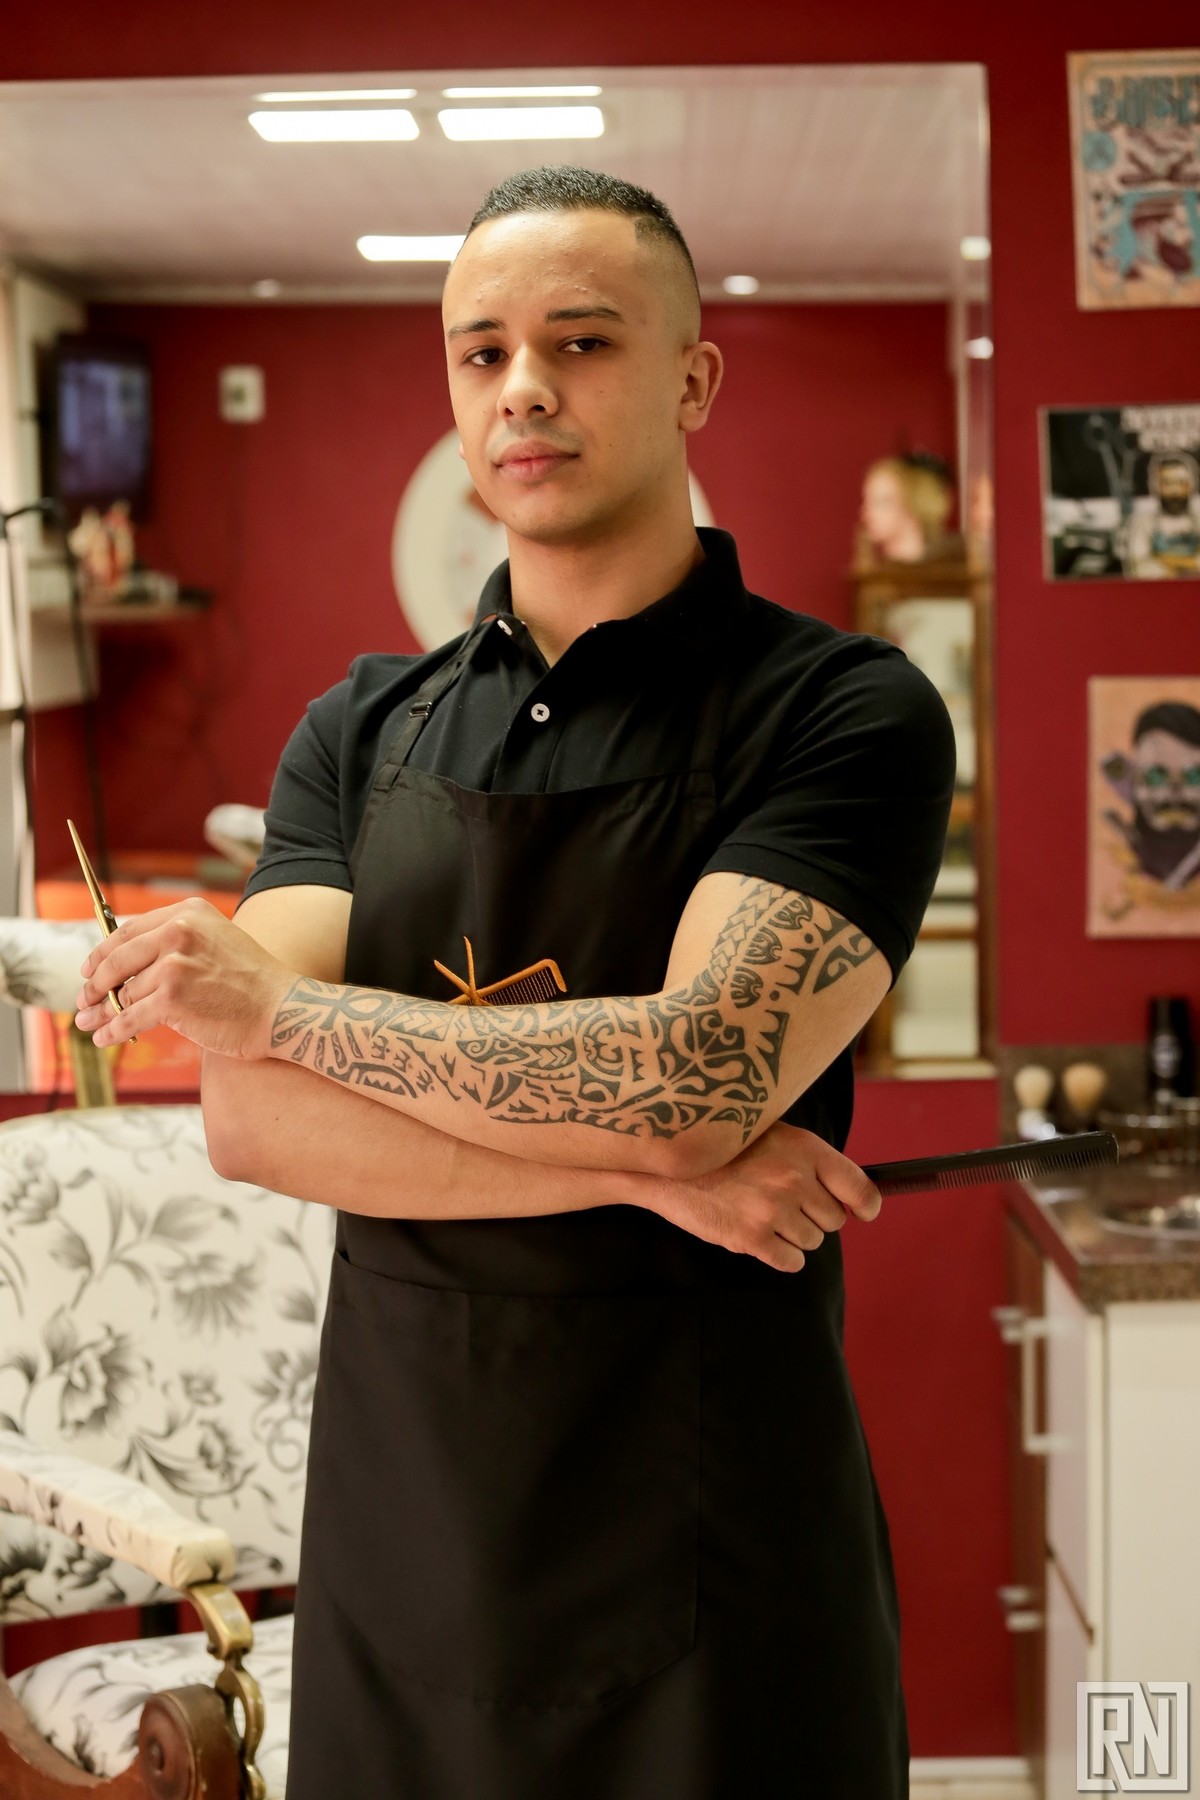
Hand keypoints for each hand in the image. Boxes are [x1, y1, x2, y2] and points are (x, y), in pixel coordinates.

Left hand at [74, 898, 293, 1059]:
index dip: (103, 951)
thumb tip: (127, 967)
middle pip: (117, 959)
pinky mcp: (170, 999)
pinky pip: (129, 1018)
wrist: (283, 1009)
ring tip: (90, 1023)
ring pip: (124, 992)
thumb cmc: (253, 983)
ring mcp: (173, 965)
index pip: (129, 930)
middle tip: (84, 999)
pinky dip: (113, 1031)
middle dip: (95, 983)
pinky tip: (104, 1038)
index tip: (90, 968)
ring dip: (104, 1012)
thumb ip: (176, 945)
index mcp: (188, 913)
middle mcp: (178, 932)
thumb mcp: (217, 943)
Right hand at [645, 1121, 881, 1272]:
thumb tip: (845, 1192)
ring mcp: (772, 1210)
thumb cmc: (722, 1147)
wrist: (667, 1163)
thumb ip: (807, 1159)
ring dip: (795, 1235)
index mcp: (805, 1149)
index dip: (866, 1205)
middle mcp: (794, 1180)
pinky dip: (781, 1255)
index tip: (864, 1212)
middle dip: (816, 1216)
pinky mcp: (751, 1238)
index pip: (859, 1187)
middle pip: (834, 1220)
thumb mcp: (772, 1134)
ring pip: (812, 1242)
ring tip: (765, 1214)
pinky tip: (761, 1237)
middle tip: (787, 1204)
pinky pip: (790, 1261)